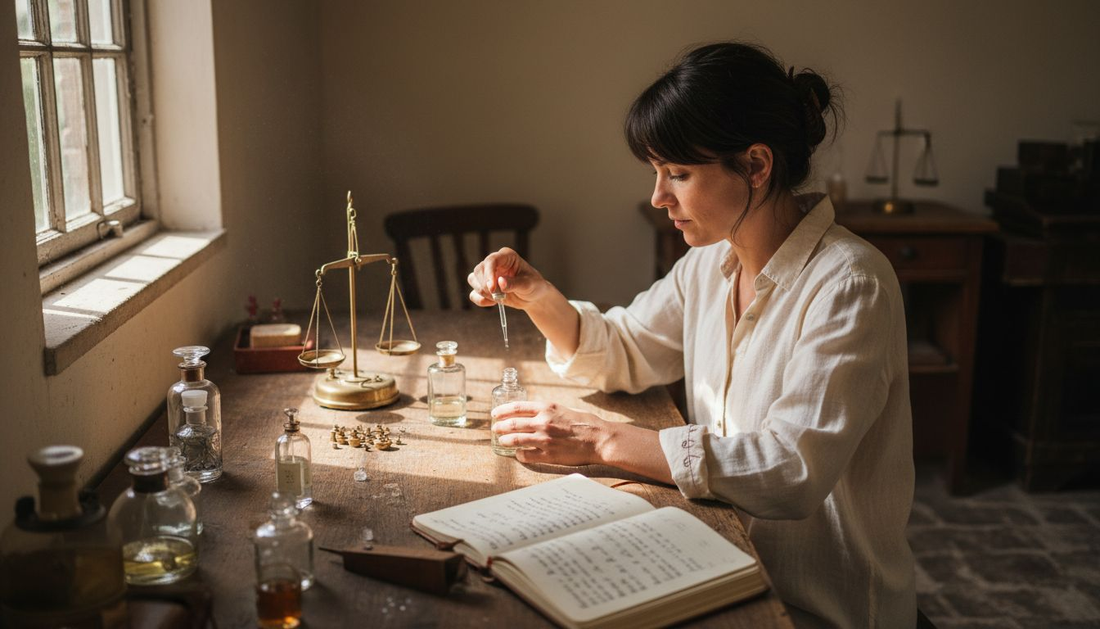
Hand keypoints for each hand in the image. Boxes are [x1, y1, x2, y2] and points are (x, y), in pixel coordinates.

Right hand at [467, 247, 548, 309]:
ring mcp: (488, 274)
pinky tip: (493, 303)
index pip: (491, 260)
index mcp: (506, 256)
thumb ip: (514, 283)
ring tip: (498, 298)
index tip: (492, 288)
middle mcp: (495, 263)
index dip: (489, 273)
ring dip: (482, 291)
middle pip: (479, 270)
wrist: (533, 297)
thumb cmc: (534, 286)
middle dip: (486, 285)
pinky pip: (473, 293)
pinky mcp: (484, 287)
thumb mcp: (528, 285)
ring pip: (473, 279)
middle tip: (498, 296)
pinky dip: (481, 300)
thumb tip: (500, 282)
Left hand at [491, 401, 610, 465]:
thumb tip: (532, 413)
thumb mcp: (563, 409)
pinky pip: (527, 455)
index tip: (495, 413)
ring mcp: (544, 439)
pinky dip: (519, 454)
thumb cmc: (584, 423)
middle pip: (512, 423)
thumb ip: (547, 411)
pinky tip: (518, 454)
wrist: (599, 439)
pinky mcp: (548, 455)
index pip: (516, 407)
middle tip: (495, 428)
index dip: (502, 410)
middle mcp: (543, 422)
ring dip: (505, 440)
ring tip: (501, 441)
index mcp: (546, 408)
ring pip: (516, 440)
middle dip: (500, 426)